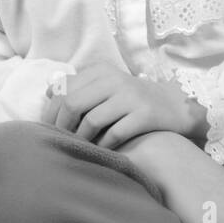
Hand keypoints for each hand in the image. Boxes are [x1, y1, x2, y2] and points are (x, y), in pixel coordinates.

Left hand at [43, 63, 207, 148]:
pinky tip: (102, 150)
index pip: (64, 89)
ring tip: (81, 147)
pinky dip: (103, 145)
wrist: (174, 106)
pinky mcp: (145, 114)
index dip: (51, 111)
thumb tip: (49, 92)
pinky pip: (114, 134)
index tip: (49, 128)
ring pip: (92, 120)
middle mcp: (114, 80)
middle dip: (62, 126)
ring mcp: (130, 97)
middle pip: (73, 103)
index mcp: (100, 71)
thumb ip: (79, 87)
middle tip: (61, 141)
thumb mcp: (106, 86)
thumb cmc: (132, 100)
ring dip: (82, 139)